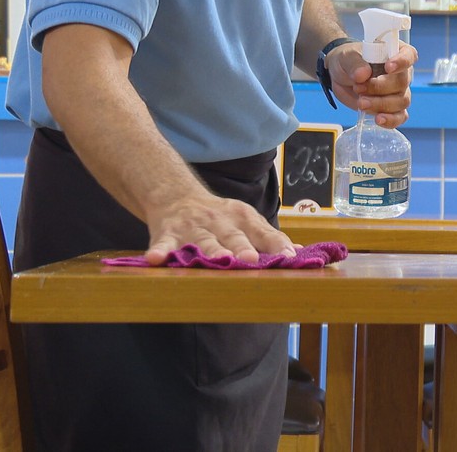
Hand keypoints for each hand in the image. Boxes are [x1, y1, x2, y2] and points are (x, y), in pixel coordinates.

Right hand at [143, 191, 295, 265]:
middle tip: (250, 258)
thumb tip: (300, 252)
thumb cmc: (219, 217)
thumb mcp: (246, 221)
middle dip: (242, 247)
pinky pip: (164, 243)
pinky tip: (156, 259)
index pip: (263, 232)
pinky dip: (160, 251)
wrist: (176, 196)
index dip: (276, 244)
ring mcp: (192, 227)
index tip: (290, 256)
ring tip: (218, 259)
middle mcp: (219, 221)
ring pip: (203, 240)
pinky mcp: (167, 233)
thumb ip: (270, 238)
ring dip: (210, 250)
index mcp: (242, 218)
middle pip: (232, 236)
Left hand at [327, 41, 416, 128]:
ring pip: (401, 101)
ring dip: (381, 104)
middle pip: (402, 82)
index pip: (409, 55)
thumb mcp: (346, 56)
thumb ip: (354, 63)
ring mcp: (397, 92)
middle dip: (380, 88)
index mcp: (394, 53)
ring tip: (361, 103)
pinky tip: (379, 120)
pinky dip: (391, 120)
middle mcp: (400, 73)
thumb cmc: (348, 60)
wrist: (340, 75)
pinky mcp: (390, 108)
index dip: (402, 62)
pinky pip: (399, 117)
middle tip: (359, 88)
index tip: (388, 68)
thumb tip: (363, 74)